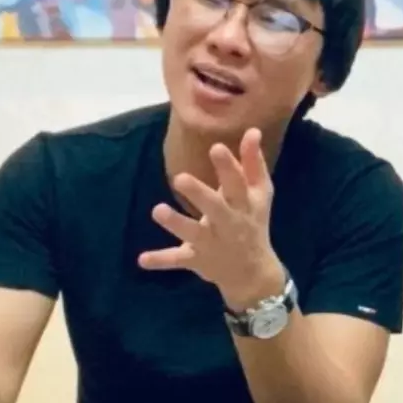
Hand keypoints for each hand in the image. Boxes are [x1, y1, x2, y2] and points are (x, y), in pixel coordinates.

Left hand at [138, 129, 281, 304]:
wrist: (254, 272)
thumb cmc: (254, 222)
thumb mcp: (260, 194)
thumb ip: (253, 163)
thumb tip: (252, 131)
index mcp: (245, 204)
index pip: (238, 183)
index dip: (228, 166)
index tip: (216, 147)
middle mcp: (229, 223)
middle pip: (215, 206)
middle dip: (199, 194)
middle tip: (179, 178)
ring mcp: (212, 243)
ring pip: (193, 232)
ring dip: (176, 222)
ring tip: (158, 210)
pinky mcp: (197, 259)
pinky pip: (178, 260)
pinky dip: (161, 261)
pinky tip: (142, 260)